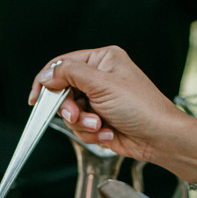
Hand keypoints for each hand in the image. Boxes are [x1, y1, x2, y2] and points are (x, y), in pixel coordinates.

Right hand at [28, 46, 183, 165]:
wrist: (160, 138)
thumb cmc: (141, 107)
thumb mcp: (102, 84)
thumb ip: (70, 74)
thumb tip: (46, 74)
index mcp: (102, 60)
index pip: (63, 65)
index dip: (47, 81)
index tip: (36, 99)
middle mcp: (100, 78)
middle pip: (64, 92)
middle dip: (71, 109)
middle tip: (77, 116)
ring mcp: (100, 101)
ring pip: (71, 114)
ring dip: (84, 124)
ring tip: (101, 127)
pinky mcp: (101, 120)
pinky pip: (81, 128)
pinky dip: (93, 134)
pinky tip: (109, 133)